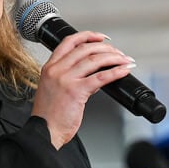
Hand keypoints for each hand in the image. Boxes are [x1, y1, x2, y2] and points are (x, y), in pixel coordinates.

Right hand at [30, 31, 134, 148]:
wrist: (44, 131)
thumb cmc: (49, 115)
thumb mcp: (54, 89)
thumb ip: (70, 78)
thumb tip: (93, 73)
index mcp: (49, 67)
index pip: (69, 42)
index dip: (87, 36)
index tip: (100, 37)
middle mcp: (56, 70)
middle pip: (85, 49)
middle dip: (106, 48)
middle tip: (117, 53)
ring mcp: (65, 79)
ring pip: (94, 60)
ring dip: (114, 58)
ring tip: (124, 60)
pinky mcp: (76, 91)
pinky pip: (100, 77)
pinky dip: (115, 72)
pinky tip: (123, 70)